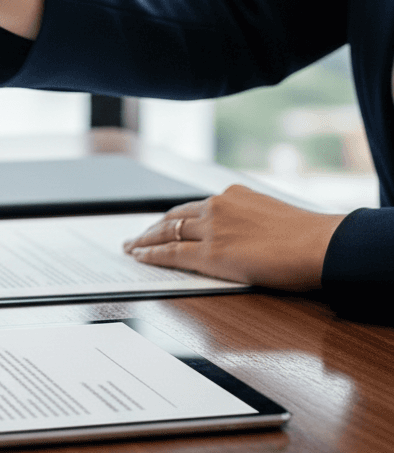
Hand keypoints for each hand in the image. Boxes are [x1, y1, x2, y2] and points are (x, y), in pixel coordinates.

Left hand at [122, 184, 346, 289]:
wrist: (321, 245)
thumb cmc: (308, 237)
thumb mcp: (271, 216)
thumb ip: (248, 221)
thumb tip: (242, 235)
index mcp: (233, 195)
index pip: (193, 207)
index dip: (173, 217)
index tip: (160, 223)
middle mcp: (217, 206)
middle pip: (173, 217)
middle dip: (152, 228)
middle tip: (136, 237)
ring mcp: (212, 229)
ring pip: (167, 233)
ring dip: (145, 241)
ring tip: (131, 248)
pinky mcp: (212, 254)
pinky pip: (172, 254)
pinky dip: (152, 255)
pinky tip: (140, 257)